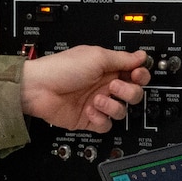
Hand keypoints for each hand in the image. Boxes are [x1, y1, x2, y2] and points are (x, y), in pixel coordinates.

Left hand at [22, 47, 150, 132]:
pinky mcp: (89, 119)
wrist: (39, 89)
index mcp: (108, 68)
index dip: (140, 75)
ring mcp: (98, 104)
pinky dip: (101, 119)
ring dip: (112, 106)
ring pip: (122, 111)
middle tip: (113, 86)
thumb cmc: (62, 69)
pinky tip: (90, 111)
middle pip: (133, 94)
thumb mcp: (96, 56)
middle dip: (128, 91)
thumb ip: (122, 58)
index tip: (136, 75)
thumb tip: (141, 55)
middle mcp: (105, 86)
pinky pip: (106, 125)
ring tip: (97, 100)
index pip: (135, 74)